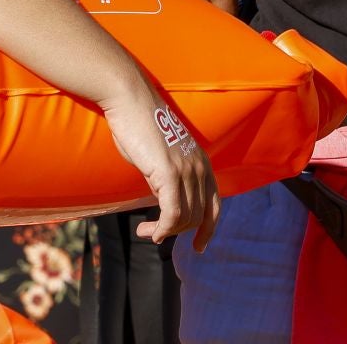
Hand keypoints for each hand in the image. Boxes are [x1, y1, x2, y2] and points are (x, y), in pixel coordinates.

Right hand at [103, 80, 219, 250]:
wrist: (131, 101)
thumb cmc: (141, 126)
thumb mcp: (164, 155)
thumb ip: (171, 176)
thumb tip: (166, 201)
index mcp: (203, 162)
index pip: (215, 205)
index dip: (208, 229)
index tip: (199, 246)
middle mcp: (200, 167)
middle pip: (197, 216)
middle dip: (177, 232)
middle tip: (153, 235)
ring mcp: (186, 170)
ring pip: (184, 217)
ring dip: (164, 231)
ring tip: (145, 232)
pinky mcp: (169, 173)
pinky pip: (171, 212)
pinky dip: (162, 228)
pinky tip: (151, 232)